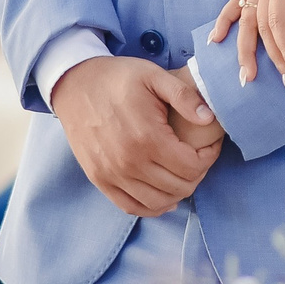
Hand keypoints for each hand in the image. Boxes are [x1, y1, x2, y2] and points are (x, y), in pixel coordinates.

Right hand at [52, 56, 220, 218]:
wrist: (74, 84)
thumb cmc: (117, 78)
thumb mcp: (154, 76)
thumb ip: (184, 96)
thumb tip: (209, 119)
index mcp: (147, 137)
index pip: (192, 167)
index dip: (209, 157)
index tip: (210, 144)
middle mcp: (129, 162)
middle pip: (180, 187)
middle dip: (197, 173)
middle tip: (198, 156)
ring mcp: (112, 175)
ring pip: (159, 202)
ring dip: (177, 191)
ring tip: (181, 171)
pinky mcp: (99, 179)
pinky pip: (132, 207)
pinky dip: (152, 207)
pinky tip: (163, 194)